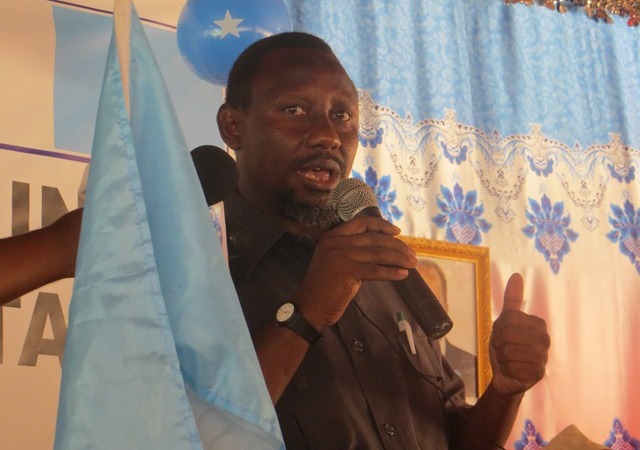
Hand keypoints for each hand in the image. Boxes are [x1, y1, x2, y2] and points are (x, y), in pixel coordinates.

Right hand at [296, 215, 415, 328]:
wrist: (310, 306)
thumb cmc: (326, 286)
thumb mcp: (337, 260)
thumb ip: (354, 250)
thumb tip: (384, 248)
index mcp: (333, 236)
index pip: (362, 222)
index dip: (382, 225)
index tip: (397, 232)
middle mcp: (336, 242)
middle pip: (373, 238)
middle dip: (396, 246)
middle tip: (412, 253)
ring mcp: (341, 255)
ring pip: (377, 253)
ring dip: (398, 258)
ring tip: (413, 264)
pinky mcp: (347, 271)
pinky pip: (375, 270)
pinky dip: (391, 272)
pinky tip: (403, 275)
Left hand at [489, 273, 549, 395]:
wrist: (504, 375)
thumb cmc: (505, 346)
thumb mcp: (504, 322)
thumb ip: (512, 300)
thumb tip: (516, 276)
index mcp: (538, 324)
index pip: (509, 318)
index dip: (499, 328)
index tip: (502, 335)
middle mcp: (545, 339)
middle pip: (507, 335)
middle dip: (498, 343)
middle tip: (503, 349)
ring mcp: (543, 357)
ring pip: (509, 351)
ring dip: (501, 357)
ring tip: (507, 359)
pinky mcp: (538, 374)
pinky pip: (512, 367)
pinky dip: (506, 369)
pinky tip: (512, 370)